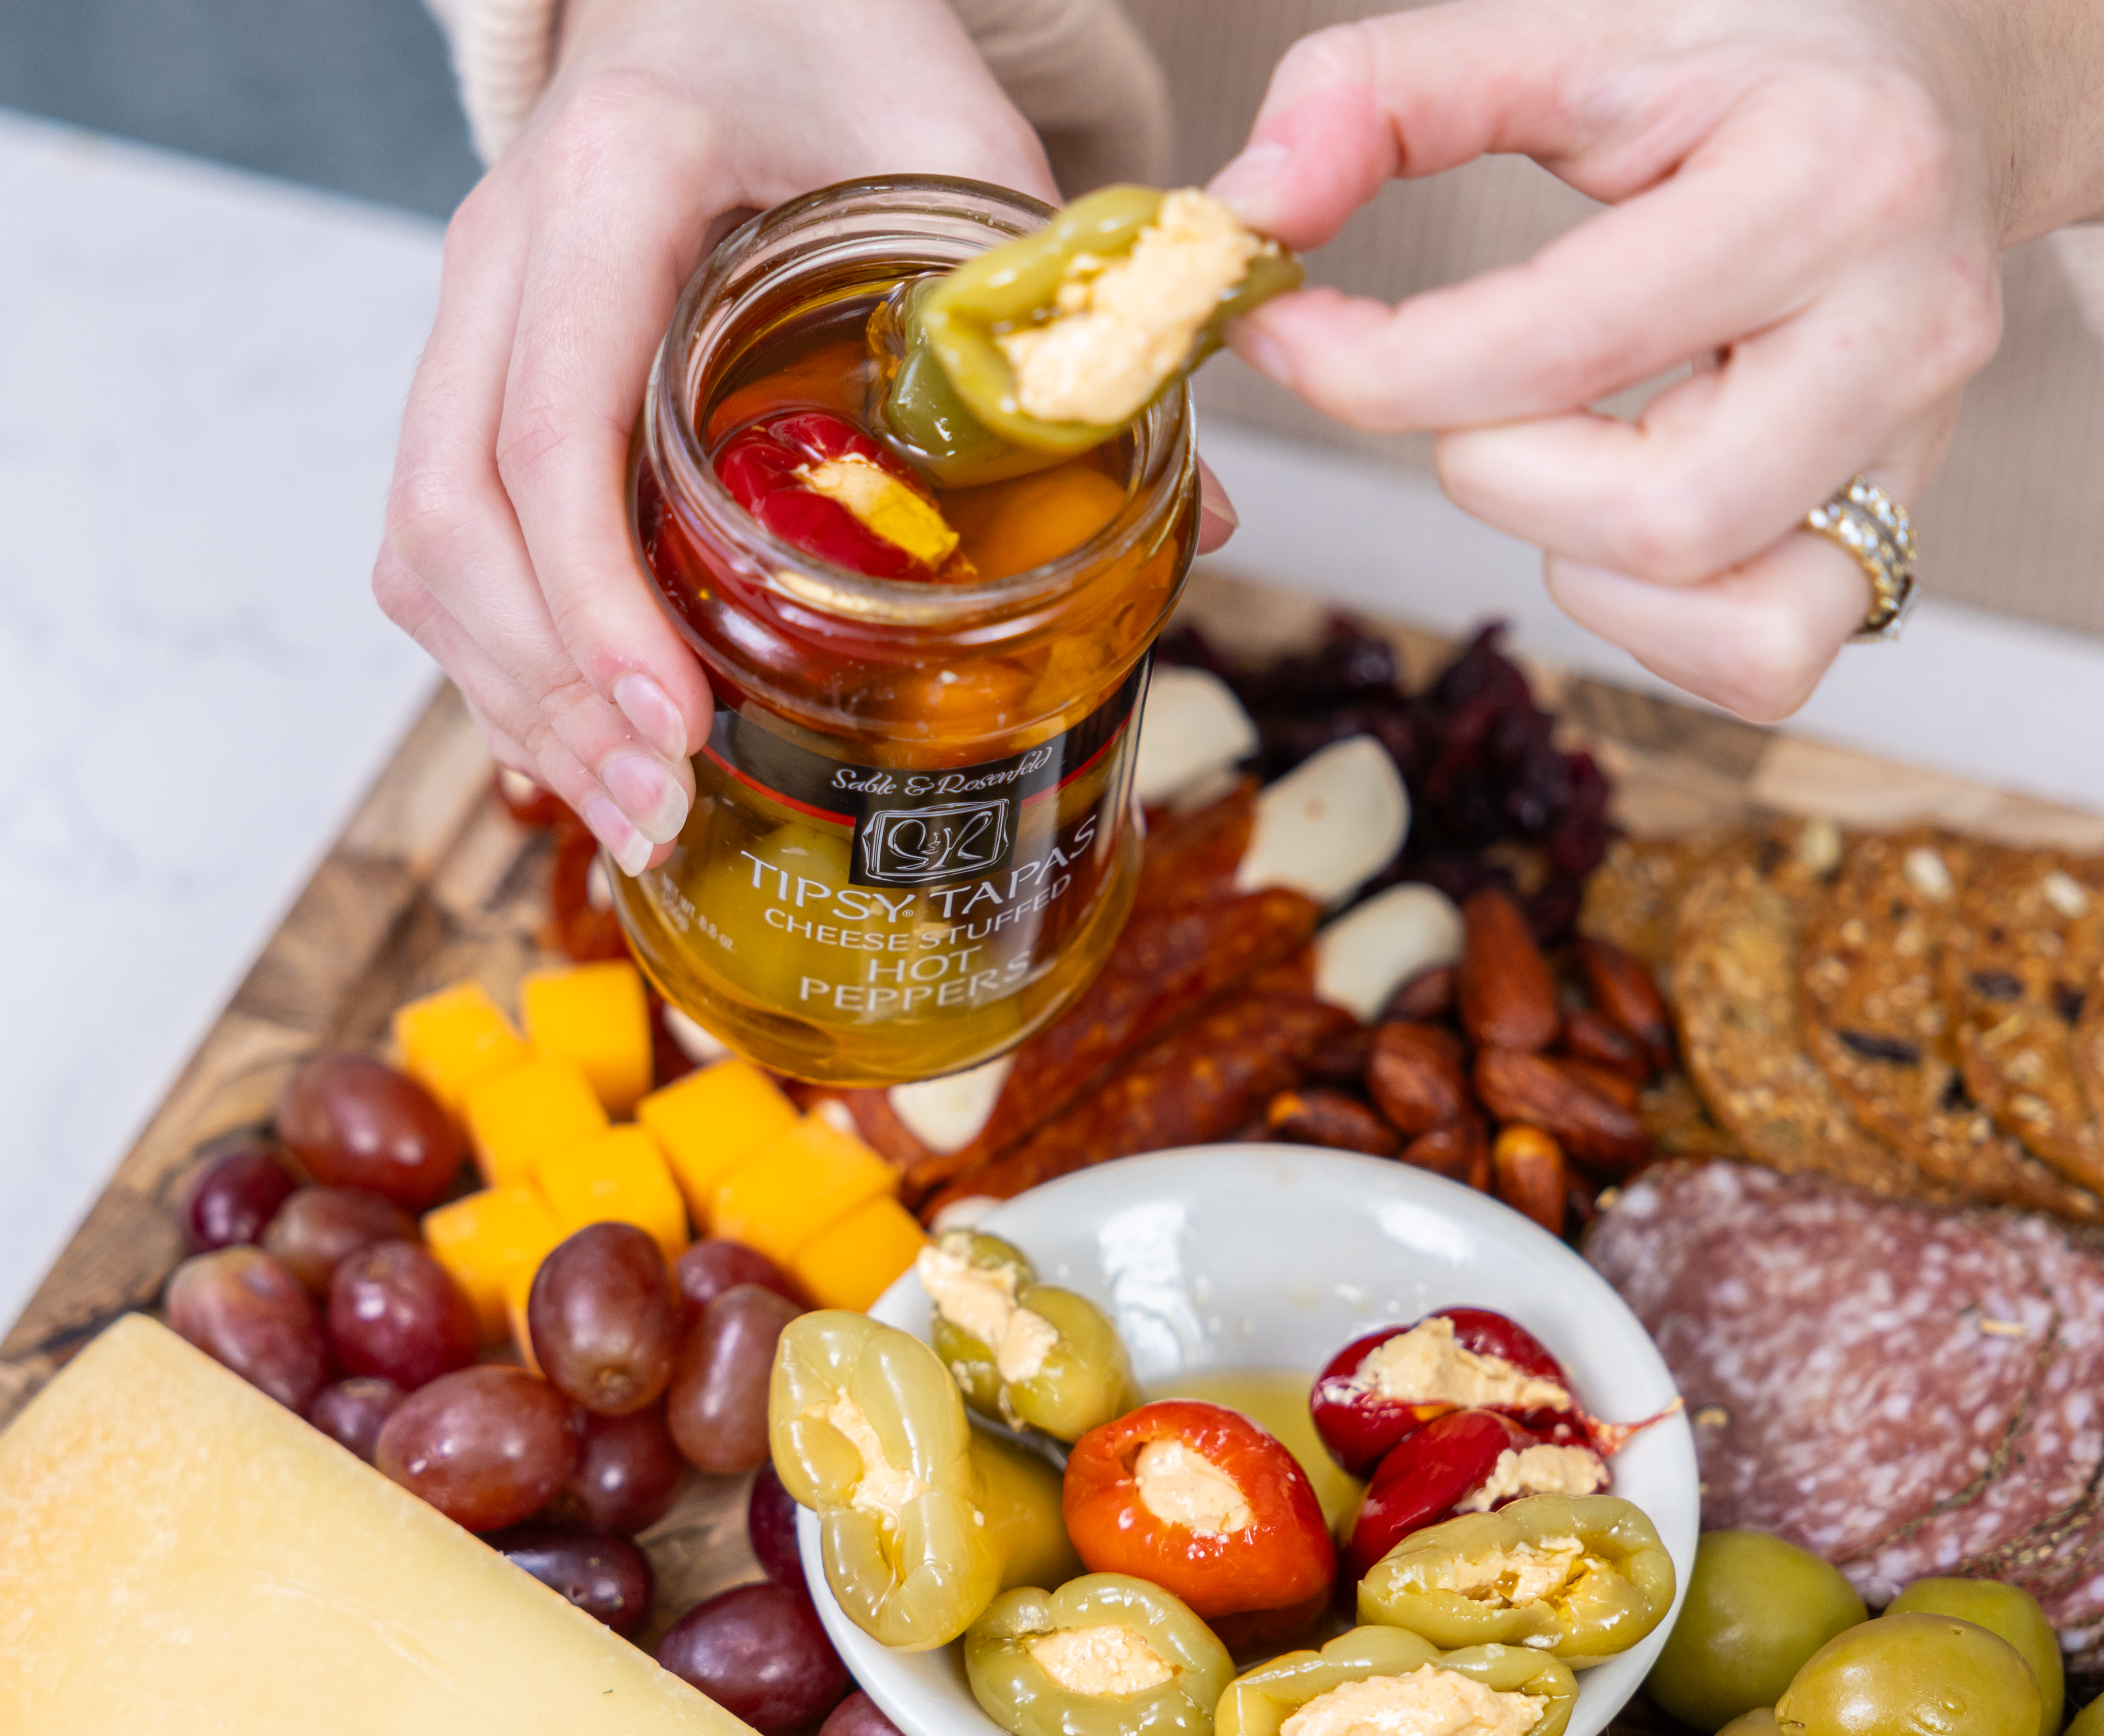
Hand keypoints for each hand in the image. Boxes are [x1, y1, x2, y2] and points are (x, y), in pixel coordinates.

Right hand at [376, 0, 1054, 870]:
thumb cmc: (842, 57)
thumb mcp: (967, 155)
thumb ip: (1061, 329)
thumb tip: (1197, 523)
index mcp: (618, 180)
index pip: (555, 420)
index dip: (596, 593)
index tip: (675, 718)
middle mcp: (507, 249)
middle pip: (453, 513)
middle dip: (552, 688)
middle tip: (665, 806)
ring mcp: (476, 315)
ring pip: (426, 543)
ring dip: (520, 697)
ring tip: (635, 811)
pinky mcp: (481, 372)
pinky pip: (442, 537)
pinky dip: (507, 656)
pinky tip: (592, 742)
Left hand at [1209, 0, 2103, 721]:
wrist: (1942, 93)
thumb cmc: (1750, 63)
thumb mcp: (1576, 26)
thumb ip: (1392, 92)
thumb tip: (1245, 209)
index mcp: (1829, 179)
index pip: (1561, 345)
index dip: (1380, 371)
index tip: (1287, 335)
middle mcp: (1901, 332)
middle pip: (1650, 518)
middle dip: (1495, 470)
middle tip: (1470, 390)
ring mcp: (1910, 455)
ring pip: (1719, 616)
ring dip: (1573, 555)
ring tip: (1564, 442)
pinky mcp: (1894, 539)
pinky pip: (1760, 661)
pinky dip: (1653, 619)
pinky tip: (1627, 510)